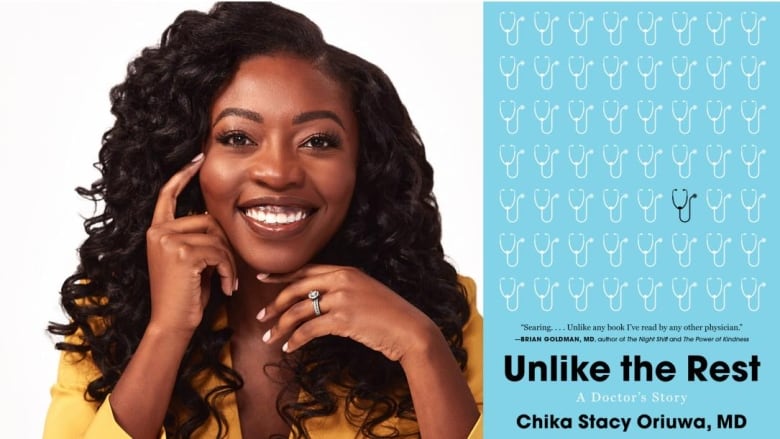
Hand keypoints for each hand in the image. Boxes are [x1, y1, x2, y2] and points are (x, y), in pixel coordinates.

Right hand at [145, 154, 236, 334]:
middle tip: (227, 271)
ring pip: (217, 238)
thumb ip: (196, 237)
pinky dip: (228, 271)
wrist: (172, 324)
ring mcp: (168, 241)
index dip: (183, 175)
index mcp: (157, 231)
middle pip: (208, 221)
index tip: (198, 158)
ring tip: (226, 282)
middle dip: (224, 246)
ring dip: (228, 262)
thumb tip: (216, 218)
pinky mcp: (182, 253)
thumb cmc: (185, 295)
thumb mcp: (190, 260)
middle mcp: (158, 232)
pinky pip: (219, 253)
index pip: (168, 195)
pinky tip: (225, 288)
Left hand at [257, 265, 440, 361]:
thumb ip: (343, 290)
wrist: (410, 329)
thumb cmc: (390, 316)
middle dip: (275, 303)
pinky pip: (308, 329)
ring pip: (298, 310)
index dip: (282, 275)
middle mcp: (341, 280)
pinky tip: (289, 348)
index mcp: (346, 270)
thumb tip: (318, 301)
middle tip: (261, 316)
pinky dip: (295, 340)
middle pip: (296, 288)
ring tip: (270, 337)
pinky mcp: (342, 319)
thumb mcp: (366, 292)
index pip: (306, 270)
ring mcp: (341, 298)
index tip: (263, 279)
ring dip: (280, 326)